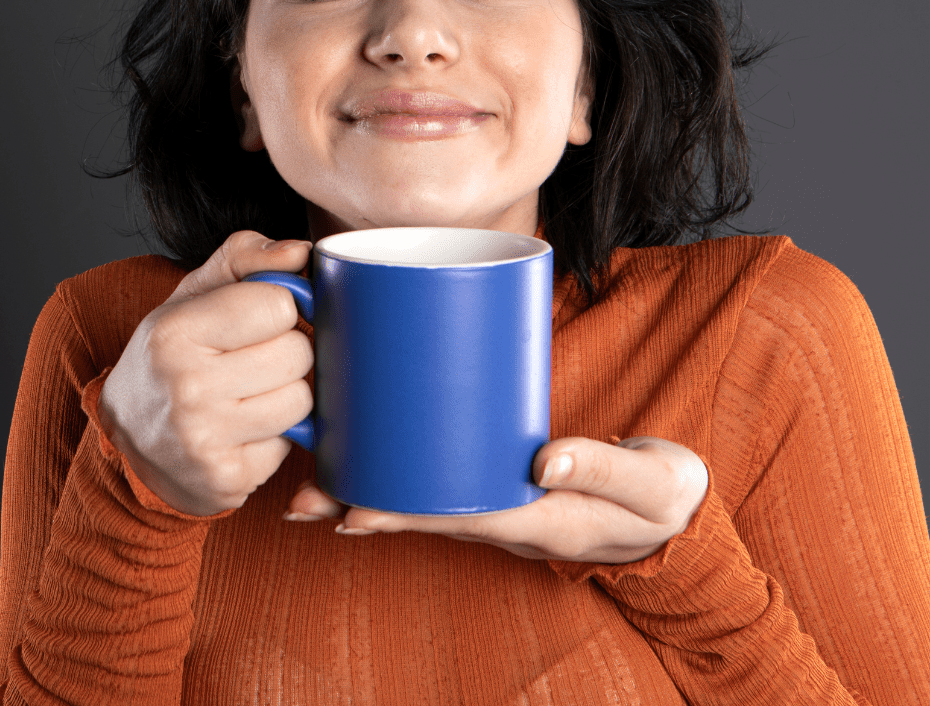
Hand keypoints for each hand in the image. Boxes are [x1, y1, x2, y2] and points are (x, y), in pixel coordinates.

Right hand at [98, 231, 313, 515]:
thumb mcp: (194, 293)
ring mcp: (205, 440)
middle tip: (251, 359)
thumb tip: (302, 252)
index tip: (256, 319)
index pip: (280, 305)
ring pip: (302, 400)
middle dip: (286, 351)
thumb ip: (247, 256)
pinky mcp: (227, 479)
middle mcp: (186, 387)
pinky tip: (241, 430)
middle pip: (298, 354)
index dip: (277, 308)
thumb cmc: (172, 353)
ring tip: (247, 393)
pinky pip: (290, 444)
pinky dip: (274, 436)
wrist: (126, 438)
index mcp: (175, 331)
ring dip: (285, 394)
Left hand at [285, 436, 708, 562]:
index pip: (461, 517)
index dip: (404, 513)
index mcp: (542, 521)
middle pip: (427, 513)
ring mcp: (504, 502)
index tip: (351, 510)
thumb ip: (606, 469)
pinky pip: (446, 481)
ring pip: (429, 500)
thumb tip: (545, 461)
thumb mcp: (653, 485)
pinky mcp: (504, 479)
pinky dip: (405, 472)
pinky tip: (373, 457)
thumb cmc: (662, 496)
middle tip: (303, 500)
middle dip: (366, 506)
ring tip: (314, 484)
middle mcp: (511, 518)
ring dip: (373, 492)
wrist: (674, 507)